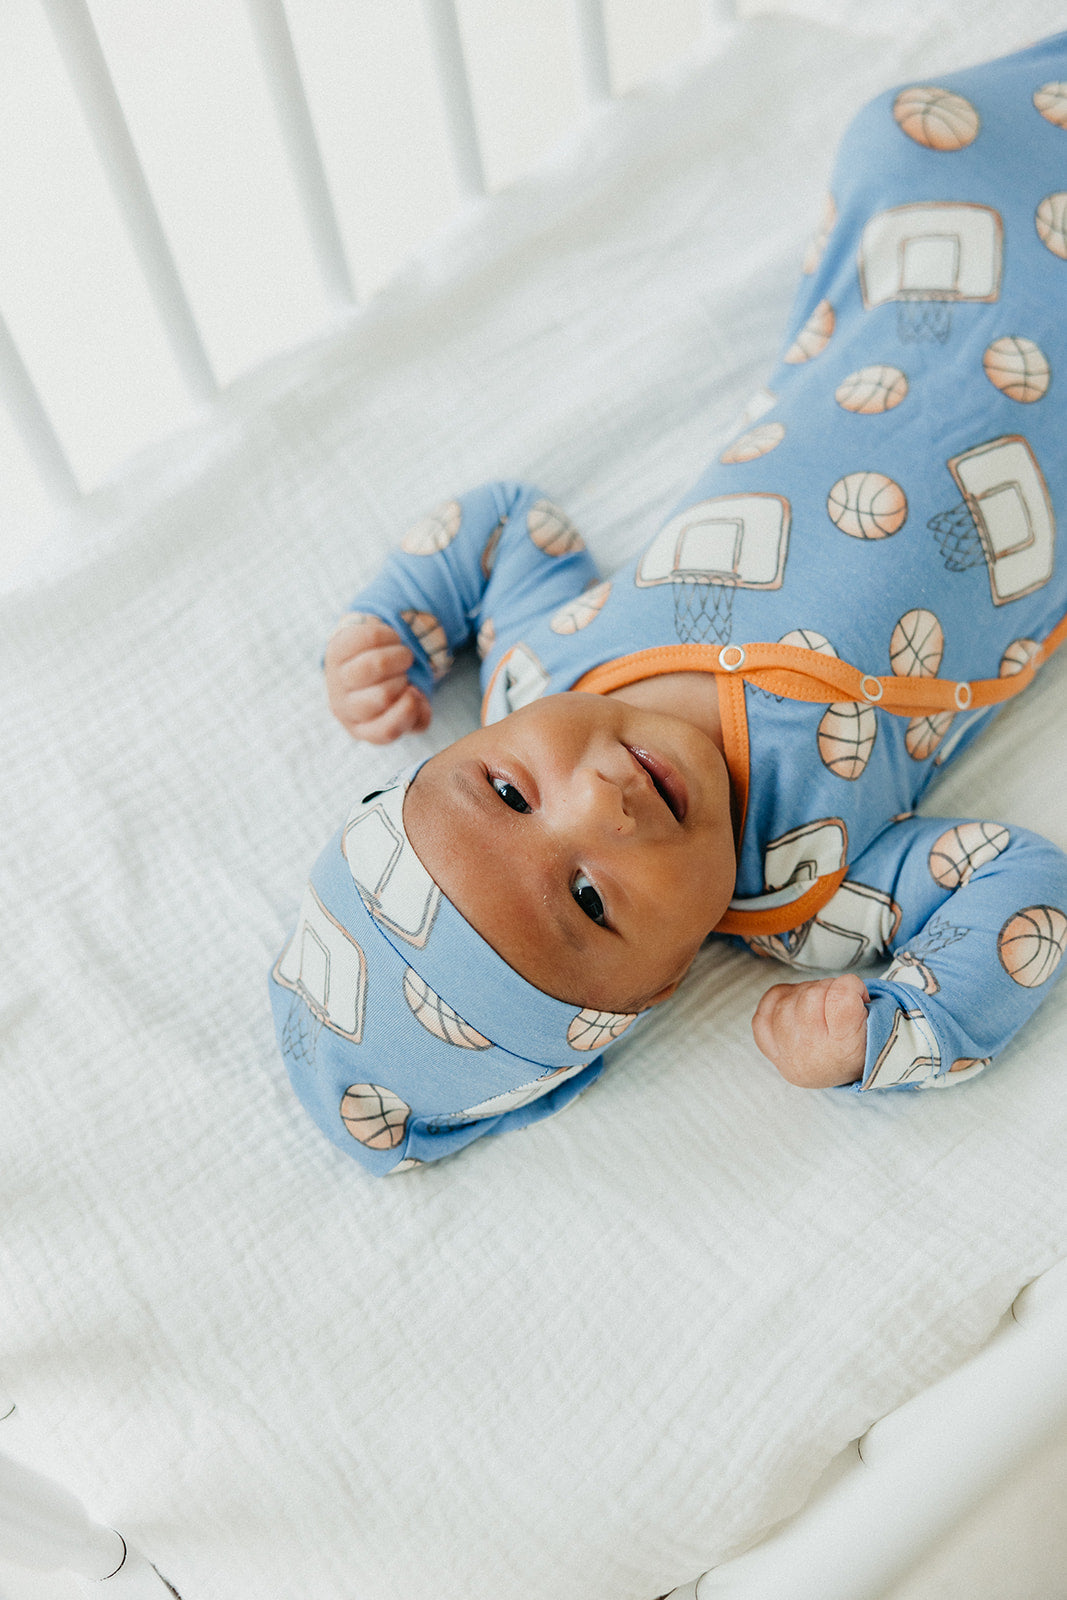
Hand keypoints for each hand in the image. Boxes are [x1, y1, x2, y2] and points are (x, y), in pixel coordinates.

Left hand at [324, 614, 431, 743]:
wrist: (360, 661)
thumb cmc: (389, 689)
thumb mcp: (405, 710)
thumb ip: (419, 716)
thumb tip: (417, 700)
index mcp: (363, 729)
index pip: (387, 730)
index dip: (408, 711)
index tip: (414, 693)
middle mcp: (344, 708)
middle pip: (384, 695)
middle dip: (404, 679)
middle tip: (405, 673)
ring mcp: (336, 679)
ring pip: (375, 665)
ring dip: (399, 656)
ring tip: (403, 655)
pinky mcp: (335, 649)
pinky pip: (368, 638)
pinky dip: (390, 636)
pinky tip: (392, 640)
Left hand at [751, 973, 868, 1087]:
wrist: (833, 1073)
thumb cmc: (857, 1046)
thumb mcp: (875, 1029)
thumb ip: (864, 1004)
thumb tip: (844, 983)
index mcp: (844, 1048)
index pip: (840, 999)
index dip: (850, 985)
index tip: (858, 994)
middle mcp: (812, 1052)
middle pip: (812, 995)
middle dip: (827, 987)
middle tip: (837, 999)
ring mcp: (787, 1052)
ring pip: (788, 999)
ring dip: (804, 992)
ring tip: (819, 1004)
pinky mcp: (770, 1046)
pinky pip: (767, 1006)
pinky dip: (781, 997)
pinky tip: (796, 1005)